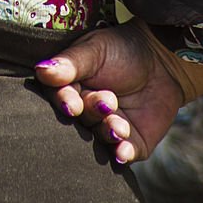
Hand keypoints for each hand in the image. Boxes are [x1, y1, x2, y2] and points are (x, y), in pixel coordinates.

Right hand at [34, 22, 183, 164]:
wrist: (161, 60)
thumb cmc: (121, 49)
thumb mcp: (94, 49)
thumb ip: (70, 63)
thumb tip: (41, 70)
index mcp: (71, 86)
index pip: (59, 97)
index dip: (64, 102)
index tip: (71, 104)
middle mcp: (85, 110)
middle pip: (80, 119)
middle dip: (92, 112)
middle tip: (107, 102)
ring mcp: (107, 128)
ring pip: (100, 137)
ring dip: (108, 132)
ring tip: (119, 124)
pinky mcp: (131, 142)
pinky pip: (123, 152)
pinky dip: (122, 152)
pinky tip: (123, 149)